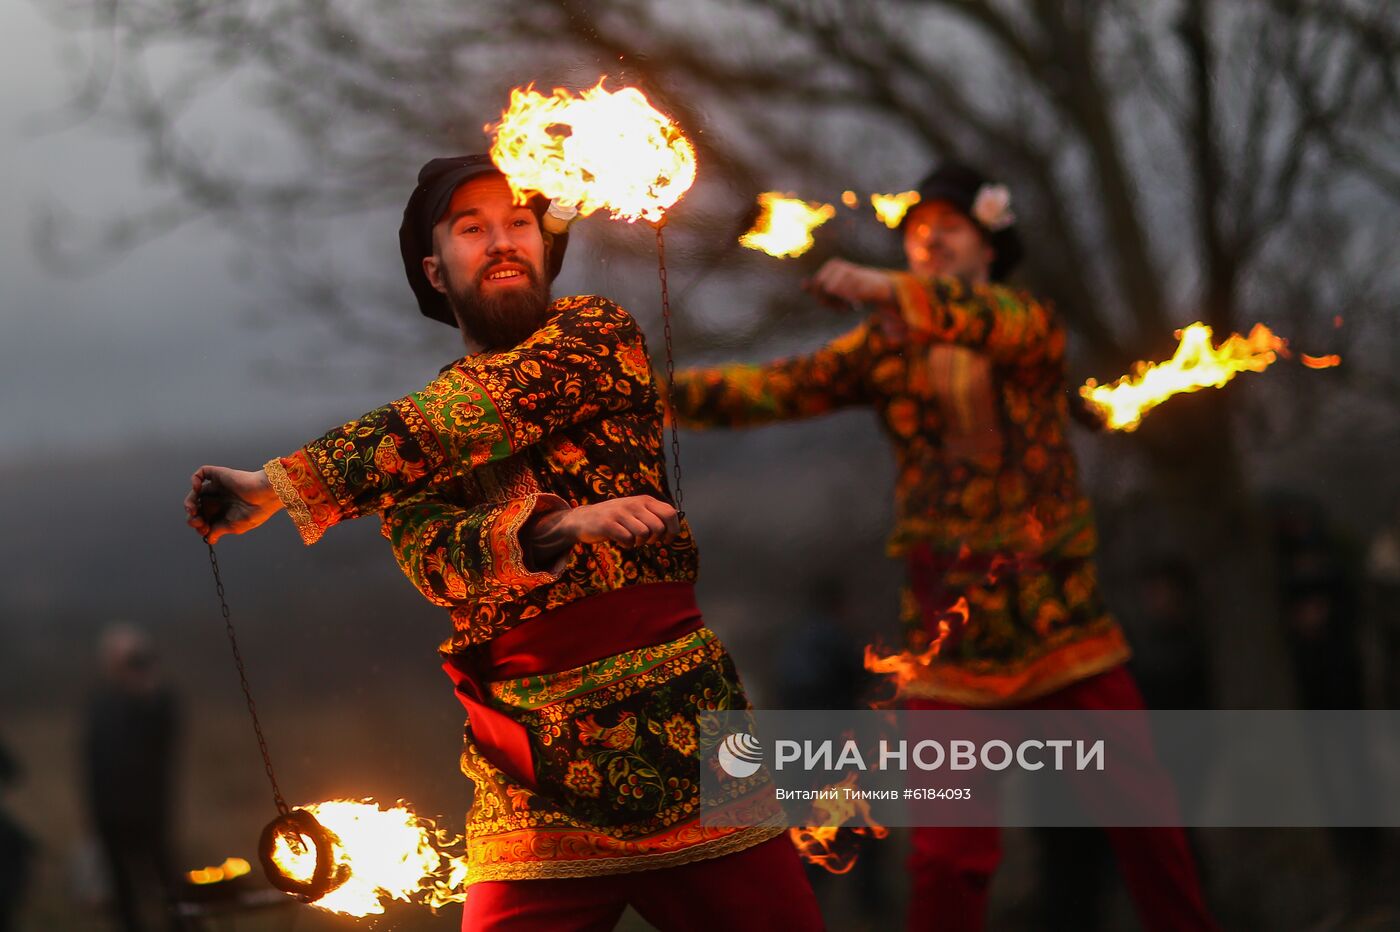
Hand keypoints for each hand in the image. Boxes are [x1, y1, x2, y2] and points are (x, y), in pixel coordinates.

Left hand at [184, 465, 282, 543]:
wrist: (265, 496)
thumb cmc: (254, 512)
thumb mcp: (233, 526)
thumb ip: (217, 530)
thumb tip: (208, 539)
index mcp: (224, 512)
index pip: (203, 518)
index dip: (199, 525)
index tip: (205, 529)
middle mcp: (219, 499)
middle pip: (197, 506)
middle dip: (193, 516)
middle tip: (197, 520)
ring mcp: (218, 487)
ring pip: (196, 492)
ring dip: (189, 501)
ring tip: (192, 508)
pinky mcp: (219, 475)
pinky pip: (202, 473)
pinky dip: (195, 479)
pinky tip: (197, 488)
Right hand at [530, 495, 680, 553]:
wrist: (583, 519)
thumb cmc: (615, 518)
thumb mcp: (636, 511)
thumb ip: (654, 516)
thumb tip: (673, 530)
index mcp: (645, 500)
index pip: (670, 513)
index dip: (673, 530)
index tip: (666, 540)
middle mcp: (634, 504)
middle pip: (658, 527)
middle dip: (654, 539)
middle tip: (643, 540)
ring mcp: (621, 513)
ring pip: (643, 534)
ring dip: (638, 542)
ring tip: (630, 539)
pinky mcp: (608, 524)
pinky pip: (627, 539)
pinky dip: (626, 545)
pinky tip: (620, 540)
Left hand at [806, 258, 896, 306]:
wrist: (883, 289)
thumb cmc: (857, 288)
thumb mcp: (837, 287)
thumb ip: (819, 286)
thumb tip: (802, 285)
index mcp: (833, 265)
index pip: (815, 286)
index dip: (822, 298)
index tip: (834, 300)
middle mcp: (839, 266)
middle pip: (821, 290)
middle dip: (828, 301)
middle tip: (842, 306)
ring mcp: (848, 273)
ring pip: (831, 294)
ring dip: (839, 305)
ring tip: (850, 305)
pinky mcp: (858, 282)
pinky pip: (843, 298)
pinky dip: (848, 306)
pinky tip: (856, 305)